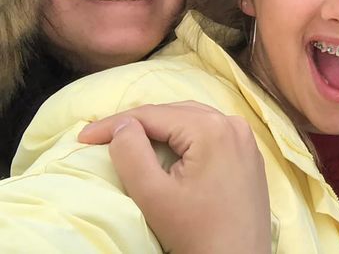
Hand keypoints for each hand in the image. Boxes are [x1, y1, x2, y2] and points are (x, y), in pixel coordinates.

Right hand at [79, 101, 270, 253]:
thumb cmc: (196, 232)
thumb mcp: (154, 195)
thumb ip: (132, 154)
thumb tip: (122, 125)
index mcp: (211, 128)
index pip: (153, 114)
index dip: (114, 123)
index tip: (83, 137)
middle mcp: (232, 124)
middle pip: (174, 113)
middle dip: (137, 122)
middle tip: (101, 136)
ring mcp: (244, 138)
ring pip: (193, 119)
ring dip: (160, 127)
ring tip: (127, 139)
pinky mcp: (248, 154)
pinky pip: (211, 133)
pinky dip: (185, 135)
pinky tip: (167, 148)